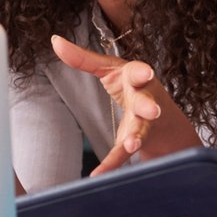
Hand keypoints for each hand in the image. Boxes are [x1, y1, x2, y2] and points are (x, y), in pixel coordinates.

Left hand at [51, 35, 198, 173]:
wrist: (162, 119)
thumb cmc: (130, 85)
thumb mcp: (108, 70)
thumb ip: (82, 58)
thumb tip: (54, 41)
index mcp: (137, 79)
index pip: (139, 73)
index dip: (142, 74)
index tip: (146, 73)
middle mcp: (145, 101)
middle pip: (147, 104)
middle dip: (149, 107)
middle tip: (152, 111)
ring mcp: (143, 124)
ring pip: (141, 132)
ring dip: (136, 138)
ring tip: (131, 145)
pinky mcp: (135, 143)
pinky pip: (122, 155)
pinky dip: (111, 164)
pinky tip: (98, 175)